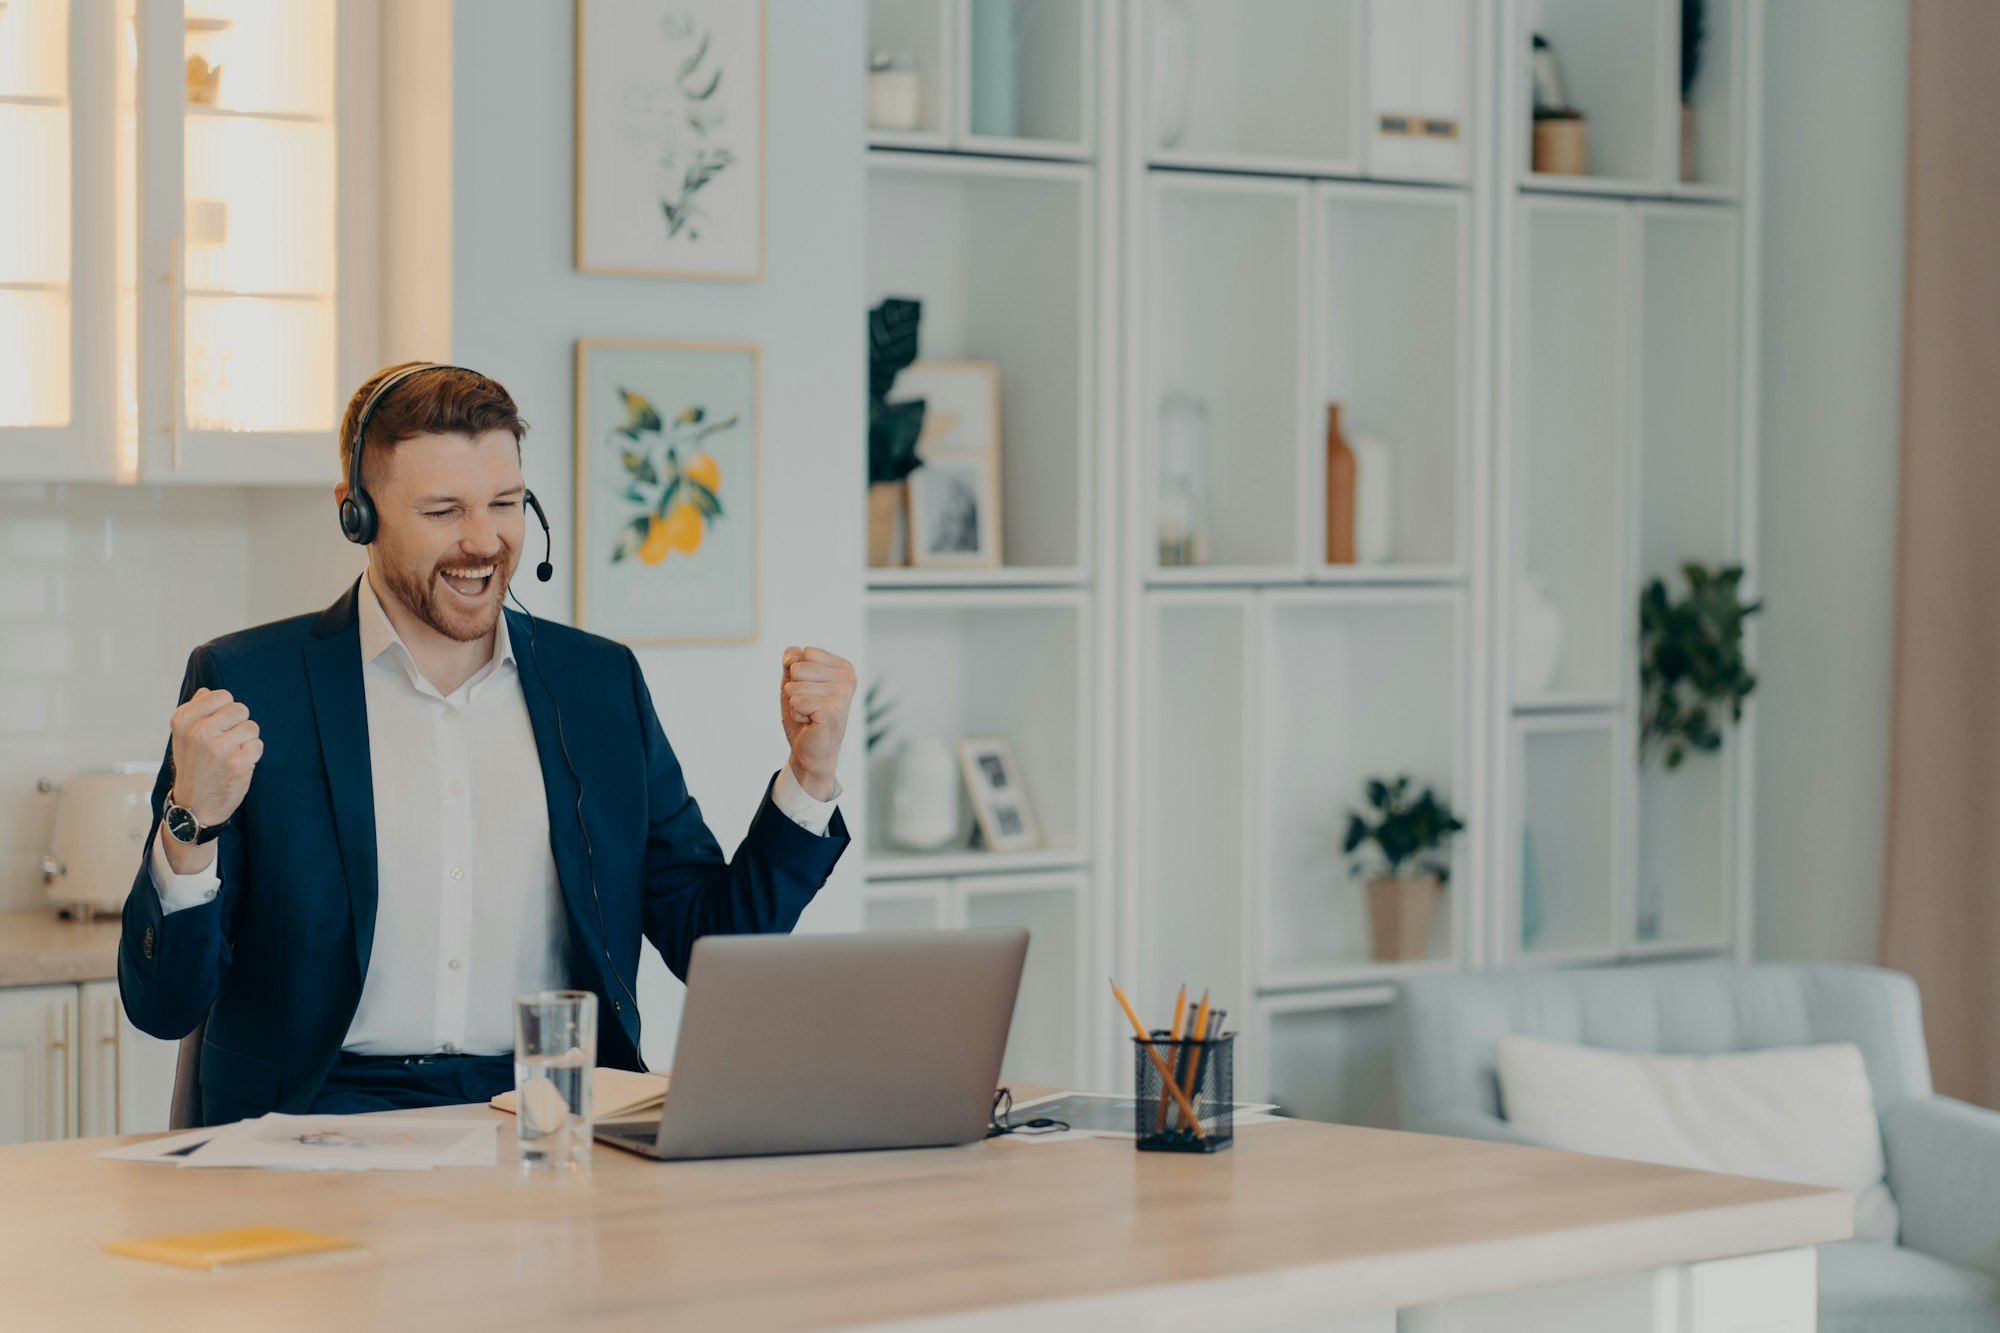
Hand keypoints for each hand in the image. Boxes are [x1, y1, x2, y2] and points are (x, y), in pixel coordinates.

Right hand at [168, 687, 262, 826]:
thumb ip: (195, 710)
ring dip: (246, 741)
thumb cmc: (193, 766)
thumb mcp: (182, 736)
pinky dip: (252, 755)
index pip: (223, 696)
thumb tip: (208, 691)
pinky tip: (237, 766)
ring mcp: (218, 748)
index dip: (226, 711)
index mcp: (183, 720)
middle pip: (241, 709)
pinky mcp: (237, 764)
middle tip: (225, 743)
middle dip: (238, 725)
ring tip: (230, 755)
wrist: (194, 806)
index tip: (216, 727)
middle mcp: (199, 732)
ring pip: (252, 727)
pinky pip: (258, 745)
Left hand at [779, 647, 854, 802]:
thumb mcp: (794, 681)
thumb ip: (791, 661)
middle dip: (794, 689)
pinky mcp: (833, 709)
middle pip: (797, 667)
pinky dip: (797, 714)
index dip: (796, 674)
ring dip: (795, 703)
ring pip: (794, 686)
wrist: (811, 751)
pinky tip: (811, 722)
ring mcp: (842, 693)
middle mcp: (847, 677)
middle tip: (808, 706)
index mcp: (842, 666)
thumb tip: (790, 657)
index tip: (809, 692)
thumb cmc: (805, 715)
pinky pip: (796, 701)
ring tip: (810, 714)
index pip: (802, 652)